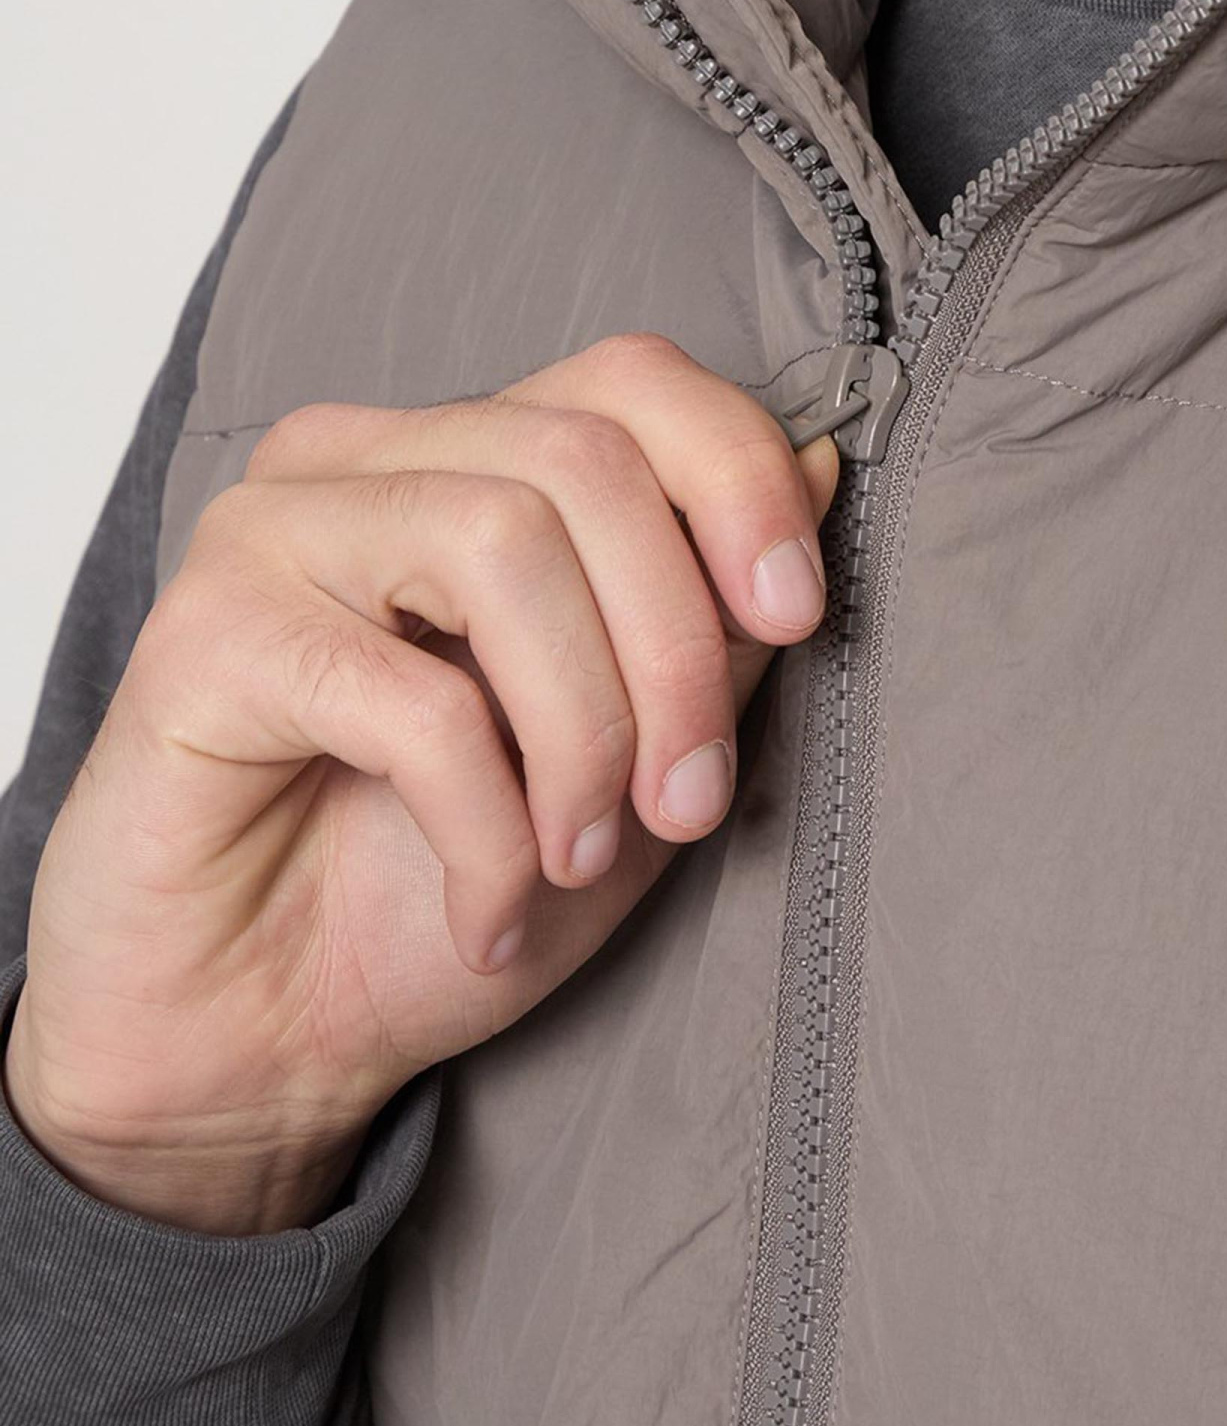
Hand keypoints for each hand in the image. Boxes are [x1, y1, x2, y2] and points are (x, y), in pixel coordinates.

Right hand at [4, 333, 839, 1235]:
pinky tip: (490, 914)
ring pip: (499, 543)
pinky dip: (487, 828)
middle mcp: (361, 462)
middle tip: (688, 802)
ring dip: (584, 732)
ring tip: (582, 857)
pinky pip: (408, 698)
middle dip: (673, 647)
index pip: (629, 379)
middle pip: (582, 460)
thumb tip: (825, 464)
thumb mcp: (635, 758)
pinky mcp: (201, 638)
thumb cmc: (436, 889)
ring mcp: (268, 533)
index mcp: (468, 458)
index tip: (797, 615)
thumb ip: (716, 617)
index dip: (738, 477)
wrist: (262, 1046)